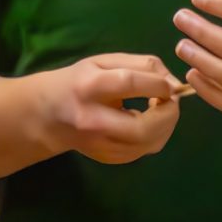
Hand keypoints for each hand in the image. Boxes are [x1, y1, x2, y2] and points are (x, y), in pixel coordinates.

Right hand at [29, 53, 182, 164]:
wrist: (47, 115)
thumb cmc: (78, 82)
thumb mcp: (104, 62)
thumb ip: (141, 65)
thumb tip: (174, 83)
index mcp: (89, 87)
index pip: (130, 84)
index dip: (159, 84)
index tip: (169, 83)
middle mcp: (93, 120)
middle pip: (143, 128)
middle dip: (168, 114)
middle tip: (171, 100)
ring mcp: (100, 145)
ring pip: (149, 144)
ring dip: (166, 126)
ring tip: (160, 108)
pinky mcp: (108, 159)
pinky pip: (144, 151)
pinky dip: (157, 135)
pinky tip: (149, 121)